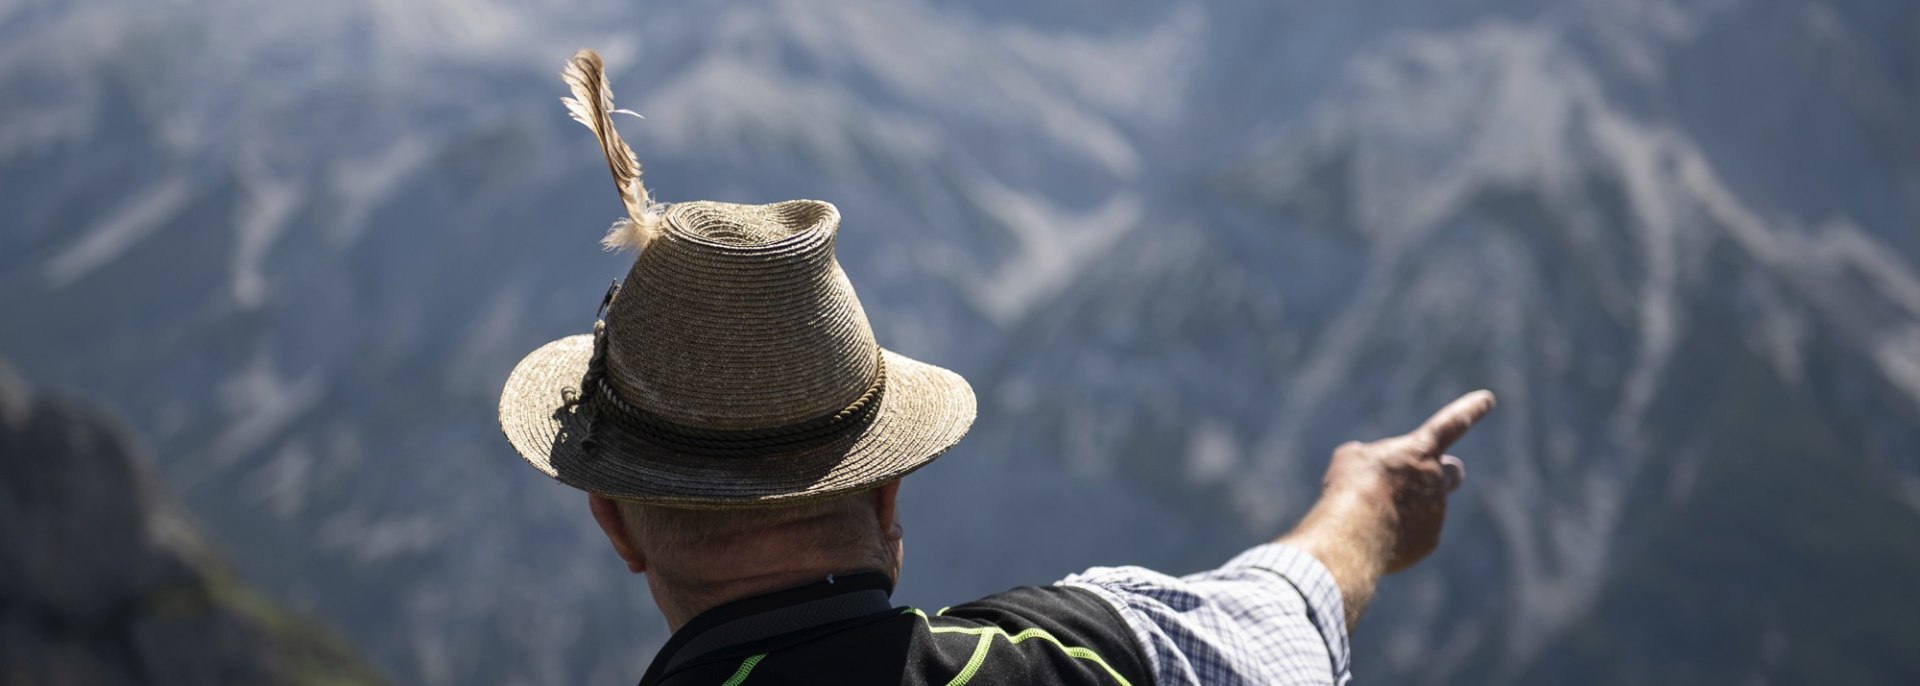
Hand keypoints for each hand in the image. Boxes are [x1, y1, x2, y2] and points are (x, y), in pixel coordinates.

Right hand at [1279, 390, 1495, 623]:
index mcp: (1420, 451)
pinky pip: (1416, 533)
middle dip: (1441, 474)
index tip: (1488, 399)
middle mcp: (1436, 480)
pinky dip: (1400, 533)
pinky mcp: (1429, 541)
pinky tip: (1377, 535)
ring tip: (1373, 515)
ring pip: (1425, 507)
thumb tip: (1372, 471)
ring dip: (1405, 508)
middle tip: (1420, 480)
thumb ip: (1370, 458)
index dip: (1469, 410)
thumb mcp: (1350, 459)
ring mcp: (1436, 512)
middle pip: (1453, 472)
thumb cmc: (1350, 489)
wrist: (1354, 535)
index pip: (1451, 424)